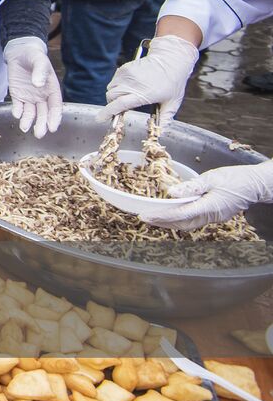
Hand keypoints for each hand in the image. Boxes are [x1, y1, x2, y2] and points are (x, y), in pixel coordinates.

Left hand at [3, 36, 61, 138]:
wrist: (20, 52)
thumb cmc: (35, 57)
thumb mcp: (39, 61)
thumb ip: (40, 72)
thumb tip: (39, 84)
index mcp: (52, 90)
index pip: (55, 107)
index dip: (54, 117)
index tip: (52, 127)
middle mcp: (42, 97)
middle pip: (43, 113)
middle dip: (41, 124)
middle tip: (39, 134)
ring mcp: (29, 97)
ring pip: (31, 112)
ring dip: (28, 120)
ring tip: (24, 128)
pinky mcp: (17, 95)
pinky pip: (18, 106)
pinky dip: (17, 111)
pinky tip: (16, 114)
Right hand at [97, 35, 198, 124]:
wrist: (171, 59)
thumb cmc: (173, 81)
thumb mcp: (173, 103)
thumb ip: (165, 118)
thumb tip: (160, 131)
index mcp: (143, 95)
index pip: (119, 105)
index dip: (108, 113)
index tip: (100, 119)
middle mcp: (131, 84)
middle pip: (111, 97)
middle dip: (113, 105)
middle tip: (123, 107)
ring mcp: (126, 75)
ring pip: (110, 89)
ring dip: (115, 95)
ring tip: (127, 95)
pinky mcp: (124, 68)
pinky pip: (114, 80)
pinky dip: (117, 86)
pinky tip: (129, 86)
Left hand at [138, 160, 272, 230]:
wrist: (257, 185)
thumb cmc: (237, 179)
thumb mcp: (213, 177)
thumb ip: (192, 186)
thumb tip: (171, 192)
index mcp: (210, 207)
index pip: (180, 214)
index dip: (161, 216)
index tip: (145, 216)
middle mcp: (211, 216)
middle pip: (182, 223)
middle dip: (161, 222)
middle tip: (143, 218)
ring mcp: (214, 218)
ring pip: (188, 224)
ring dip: (169, 221)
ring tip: (153, 217)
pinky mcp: (215, 215)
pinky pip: (194, 220)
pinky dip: (180, 218)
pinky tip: (171, 214)